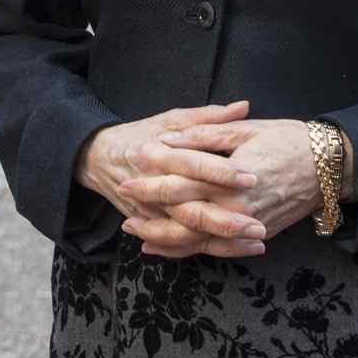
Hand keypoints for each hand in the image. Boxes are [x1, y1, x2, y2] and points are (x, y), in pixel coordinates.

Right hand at [75, 101, 269, 259]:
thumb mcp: (170, 119)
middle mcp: (150, 185)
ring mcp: (148, 211)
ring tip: (257, 243)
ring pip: (187, 234)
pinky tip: (237, 250)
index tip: (252, 178)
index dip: (221, 172)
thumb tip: (244, 107)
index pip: (192, 165)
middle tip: (259, 225)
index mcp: (156, 154)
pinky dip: (208, 250)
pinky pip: (180, 245)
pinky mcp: (149, 226)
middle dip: (226, 221)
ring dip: (223, 242)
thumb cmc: (141, 134)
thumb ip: (208, 117)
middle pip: (190, 209)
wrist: (99, 158)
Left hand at [120, 118, 327, 258]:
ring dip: (167, 240)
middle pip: (185, 216)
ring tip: (139, 235)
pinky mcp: (257, 235)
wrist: (330, 167)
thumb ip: (203, 135)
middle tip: (125, 208)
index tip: (130, 170)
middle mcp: (238, 208)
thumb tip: (166, 140)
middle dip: (152, 212)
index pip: (183, 181)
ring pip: (199, 241)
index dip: (153, 176)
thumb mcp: (245, 130)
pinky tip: (174, 249)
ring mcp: (248, 226)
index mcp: (232, 178)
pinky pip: (219, 249)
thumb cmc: (288, 140)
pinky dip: (193, 251)